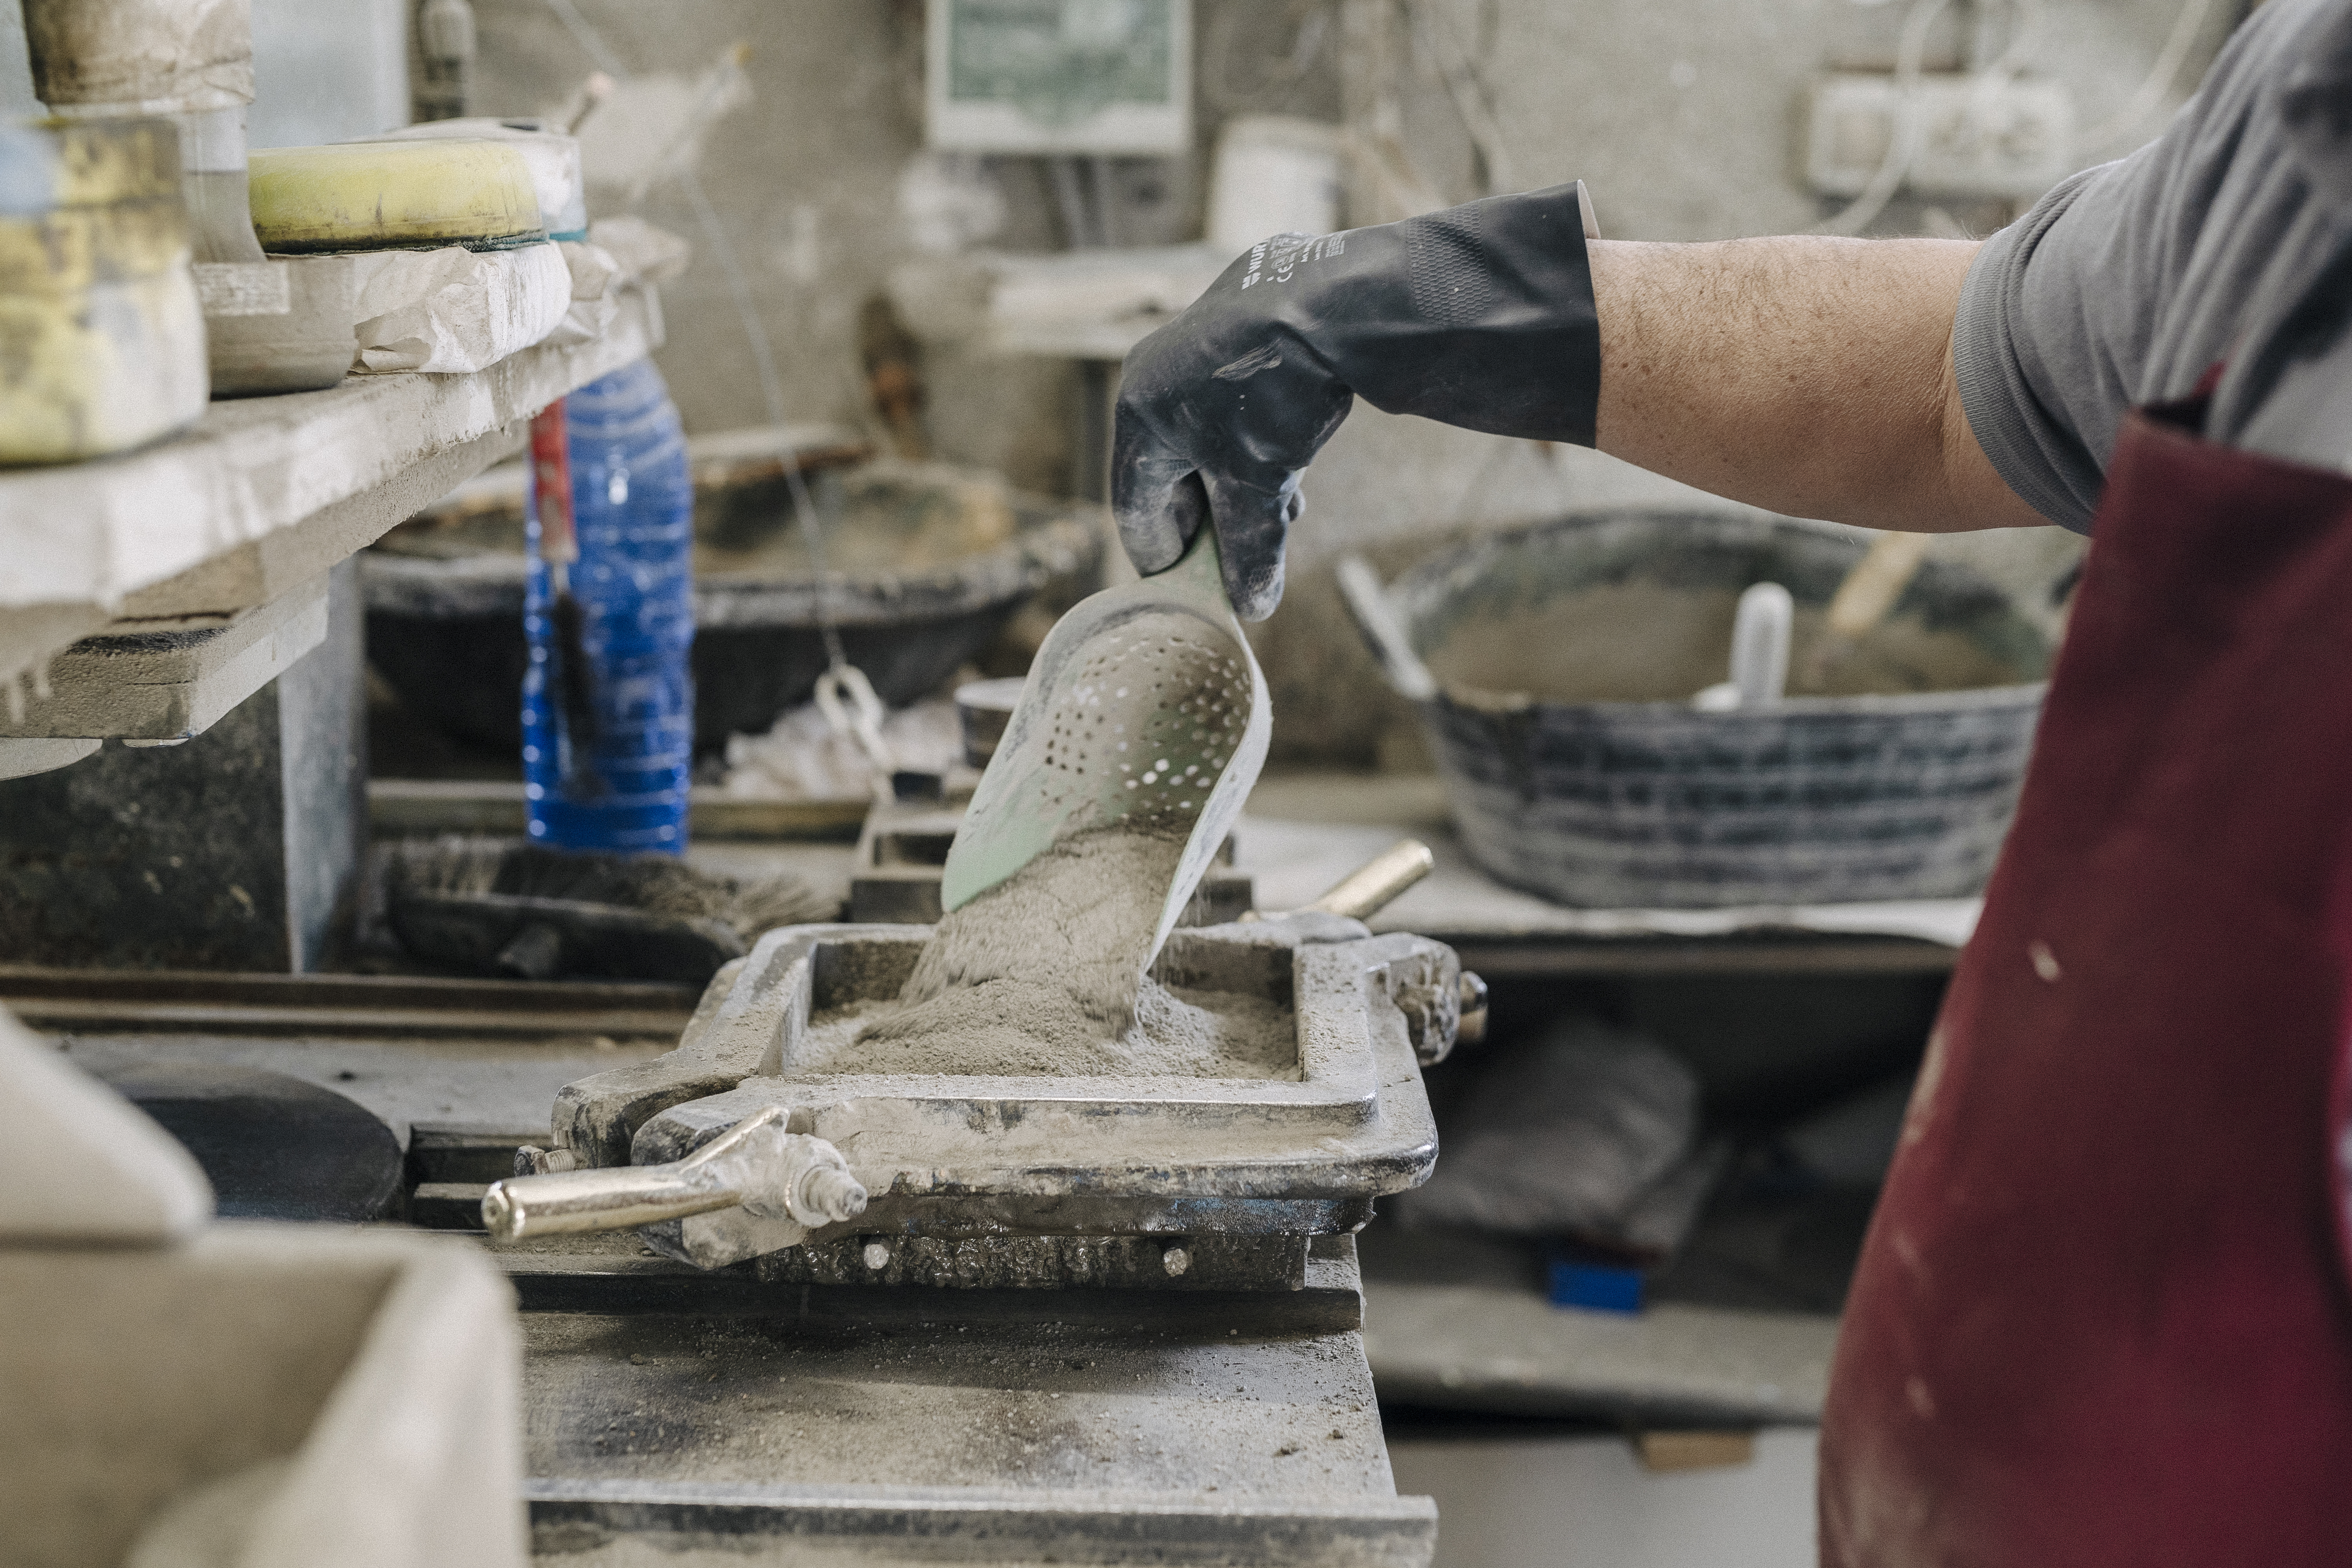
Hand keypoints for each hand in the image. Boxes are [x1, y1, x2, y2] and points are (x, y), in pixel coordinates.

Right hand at [1111, 182, 1600, 619]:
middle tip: (1249, 549)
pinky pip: (1228, 401)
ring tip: (1283, 508)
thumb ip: (1249, 550)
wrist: (1331, 299)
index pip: (1135, 509)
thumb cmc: (1274, 396)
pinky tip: (1292, 452)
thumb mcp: (1260, 486)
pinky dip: (1252, 438)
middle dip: (1214, 518)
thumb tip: (1253, 606)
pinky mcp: (1234, 324)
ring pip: (1205, 437)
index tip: (1194, 588)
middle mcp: (1152, 374)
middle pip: (1170, 473)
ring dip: (1239, 482)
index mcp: (1138, 416)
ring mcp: (1191, 343)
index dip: (1165, 559)